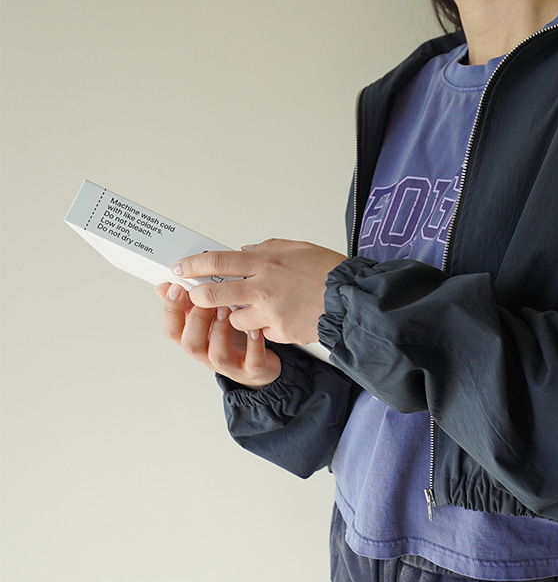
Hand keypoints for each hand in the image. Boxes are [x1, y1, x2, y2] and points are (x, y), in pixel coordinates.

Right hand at [159, 281, 280, 383]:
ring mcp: (229, 365)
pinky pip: (252, 363)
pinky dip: (254, 346)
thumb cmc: (229, 337)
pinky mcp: (252, 370)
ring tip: (227, 309)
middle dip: (197, 319)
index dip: (171, 310)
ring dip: (220, 331)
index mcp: (192, 339)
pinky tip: (256, 329)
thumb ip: (187, 303)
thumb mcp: (205, 318)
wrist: (256, 365)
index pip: (171, 330)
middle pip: (191, 344)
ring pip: (218, 356)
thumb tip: (164, 286)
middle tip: (207, 298)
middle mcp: (207, 354)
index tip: (176, 287)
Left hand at [173, 238, 342, 353]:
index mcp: (265, 261)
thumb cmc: (328, 272)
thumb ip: (266, 250)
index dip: (194, 265)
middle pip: (214, 294)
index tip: (181, 268)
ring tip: (254, 310)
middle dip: (200, 297)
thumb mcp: (296, 248)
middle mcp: (263, 287)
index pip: (218, 261)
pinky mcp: (280, 332)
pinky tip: (280, 320)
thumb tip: (244, 254)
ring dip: (237, 317)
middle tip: (197, 297)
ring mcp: (270, 312)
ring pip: (236, 320)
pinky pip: (262, 333)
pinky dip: (265, 328)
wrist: (351, 300)